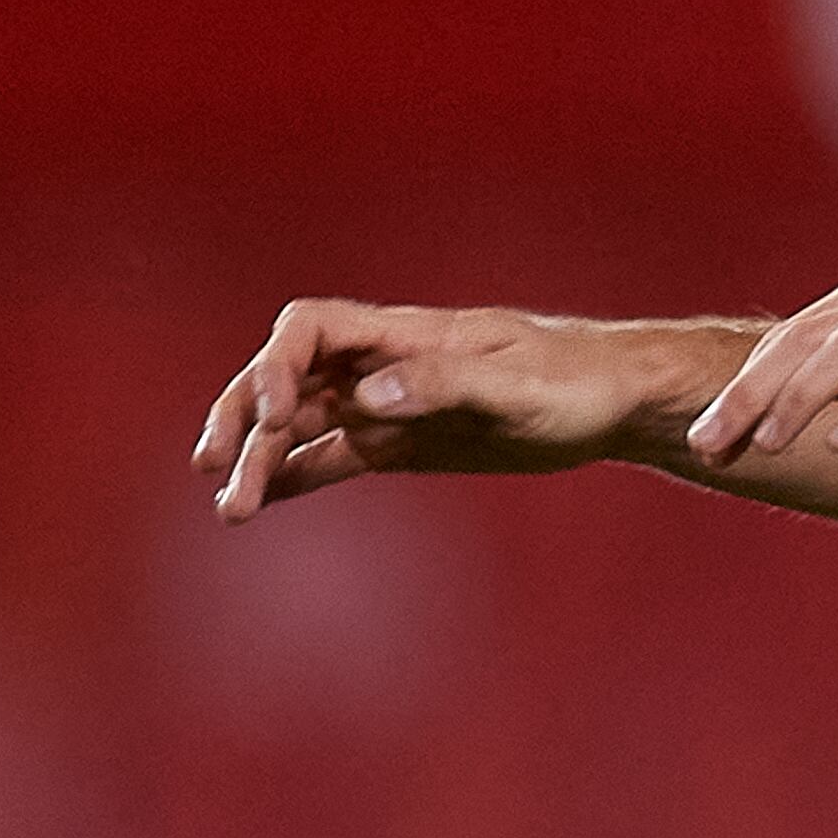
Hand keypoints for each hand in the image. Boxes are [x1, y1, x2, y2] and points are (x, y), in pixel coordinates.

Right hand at [194, 300, 669, 518]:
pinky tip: (259, 501)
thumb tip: (366, 399)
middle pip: (290, 377)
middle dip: (244, 416)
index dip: (278, 364)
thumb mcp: (518, 386)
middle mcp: (388, 364)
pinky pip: (333, 456)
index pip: (313, 328)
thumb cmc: (581, 381)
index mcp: (412, 333)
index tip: (276, 413)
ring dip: (262, 457)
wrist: (620, 401)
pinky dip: (293, 475)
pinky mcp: (404, 442)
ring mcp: (392, 404)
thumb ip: (443, 387)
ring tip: (232, 509)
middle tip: (217, 471)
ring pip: (303, 422)